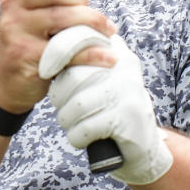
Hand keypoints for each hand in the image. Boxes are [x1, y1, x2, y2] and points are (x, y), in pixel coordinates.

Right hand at [0, 0, 115, 113]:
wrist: (9, 82)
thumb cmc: (30, 40)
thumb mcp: (39, 8)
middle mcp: (12, 7)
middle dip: (81, 0)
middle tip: (92, 14)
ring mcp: (17, 31)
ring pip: (62, 18)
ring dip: (92, 24)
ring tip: (105, 33)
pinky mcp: (27, 57)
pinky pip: (67, 50)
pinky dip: (93, 53)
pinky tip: (107, 56)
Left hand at [44, 30, 172, 184]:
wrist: (144, 148)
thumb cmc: (113, 111)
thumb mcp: (105, 79)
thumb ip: (86, 59)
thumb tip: (49, 41)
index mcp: (118, 52)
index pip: (80, 40)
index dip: (57, 53)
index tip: (46, 69)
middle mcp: (125, 68)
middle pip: (73, 76)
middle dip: (58, 95)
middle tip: (61, 107)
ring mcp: (128, 92)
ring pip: (77, 105)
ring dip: (67, 120)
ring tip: (72, 125)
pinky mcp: (127, 118)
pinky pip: (85, 127)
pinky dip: (76, 137)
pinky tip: (81, 138)